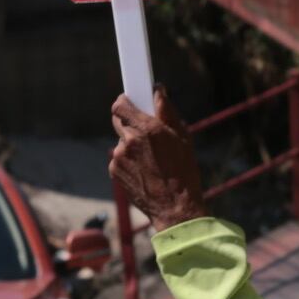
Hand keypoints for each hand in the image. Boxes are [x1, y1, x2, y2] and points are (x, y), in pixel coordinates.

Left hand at [109, 87, 207, 230]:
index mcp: (148, 128)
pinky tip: (144, 170)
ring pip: (121, 141)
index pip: (120, 104)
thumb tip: (158, 90)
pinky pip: (119, 158)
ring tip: (150, 158)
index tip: (130, 100)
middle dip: (129, 121)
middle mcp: (130, 140)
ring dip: (131, 143)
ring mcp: (119, 156)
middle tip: (143, 129)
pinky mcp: (114, 171)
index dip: (124, 101)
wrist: (174, 208)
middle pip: (118, 120)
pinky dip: (128, 160)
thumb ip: (167, 111)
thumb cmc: (184, 172)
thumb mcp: (183, 138)